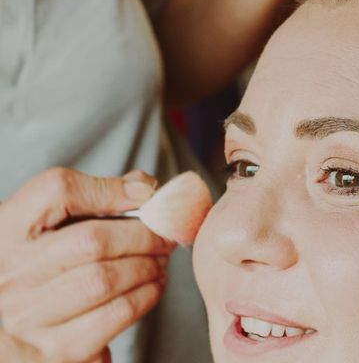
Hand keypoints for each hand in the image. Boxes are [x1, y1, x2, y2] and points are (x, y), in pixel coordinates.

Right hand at [0, 168, 173, 362]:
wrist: (29, 321)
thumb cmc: (51, 261)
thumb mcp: (57, 221)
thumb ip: (100, 194)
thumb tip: (146, 190)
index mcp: (8, 228)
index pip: (56, 190)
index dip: (109, 190)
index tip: (144, 197)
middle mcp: (11, 273)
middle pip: (92, 240)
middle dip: (143, 235)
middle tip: (165, 236)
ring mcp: (29, 315)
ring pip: (106, 279)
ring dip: (148, 266)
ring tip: (160, 260)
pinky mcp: (59, 348)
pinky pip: (117, 314)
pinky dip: (146, 295)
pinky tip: (152, 285)